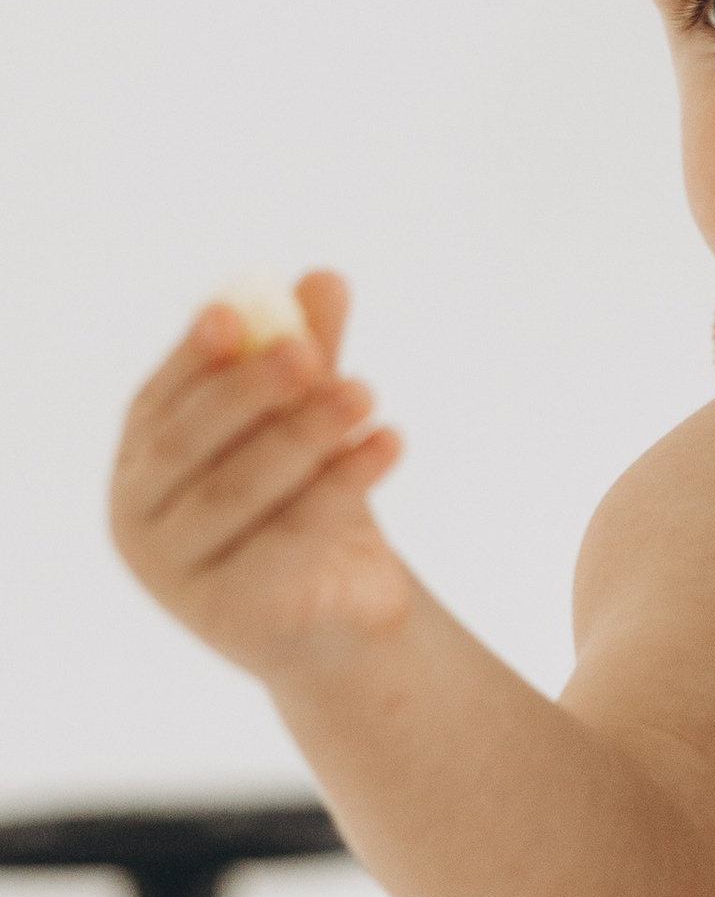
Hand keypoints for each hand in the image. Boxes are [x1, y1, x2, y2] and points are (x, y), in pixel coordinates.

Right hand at [108, 272, 406, 673]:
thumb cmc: (303, 508)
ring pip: (241, 489)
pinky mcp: (235, 612)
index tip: (235, 312)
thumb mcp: (303, 425)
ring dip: (306, 432)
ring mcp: (179, 575)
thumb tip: (324, 278)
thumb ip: (305, 357)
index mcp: (141, 466)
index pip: (158, 403)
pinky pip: (290, 535)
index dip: (193, 357)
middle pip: (191, 443)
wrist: (339, 618)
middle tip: (310, 352)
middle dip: (250, 389)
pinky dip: (343, 482)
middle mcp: (141, 521)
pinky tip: (391, 442)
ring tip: (366, 391)